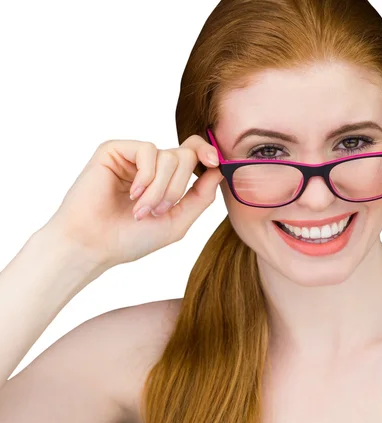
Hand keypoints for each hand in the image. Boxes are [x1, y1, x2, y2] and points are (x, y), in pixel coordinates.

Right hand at [44, 135, 223, 268]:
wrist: (94, 245)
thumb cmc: (131, 239)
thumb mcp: (177, 222)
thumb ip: (201, 197)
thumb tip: (219, 170)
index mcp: (166, 179)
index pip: (193, 154)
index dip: (207, 153)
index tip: (216, 162)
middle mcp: (151, 165)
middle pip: (185, 155)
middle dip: (178, 188)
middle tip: (159, 211)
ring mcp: (132, 157)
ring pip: (169, 156)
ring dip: (160, 189)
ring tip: (140, 210)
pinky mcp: (114, 150)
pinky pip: (147, 150)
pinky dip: (146, 176)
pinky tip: (133, 194)